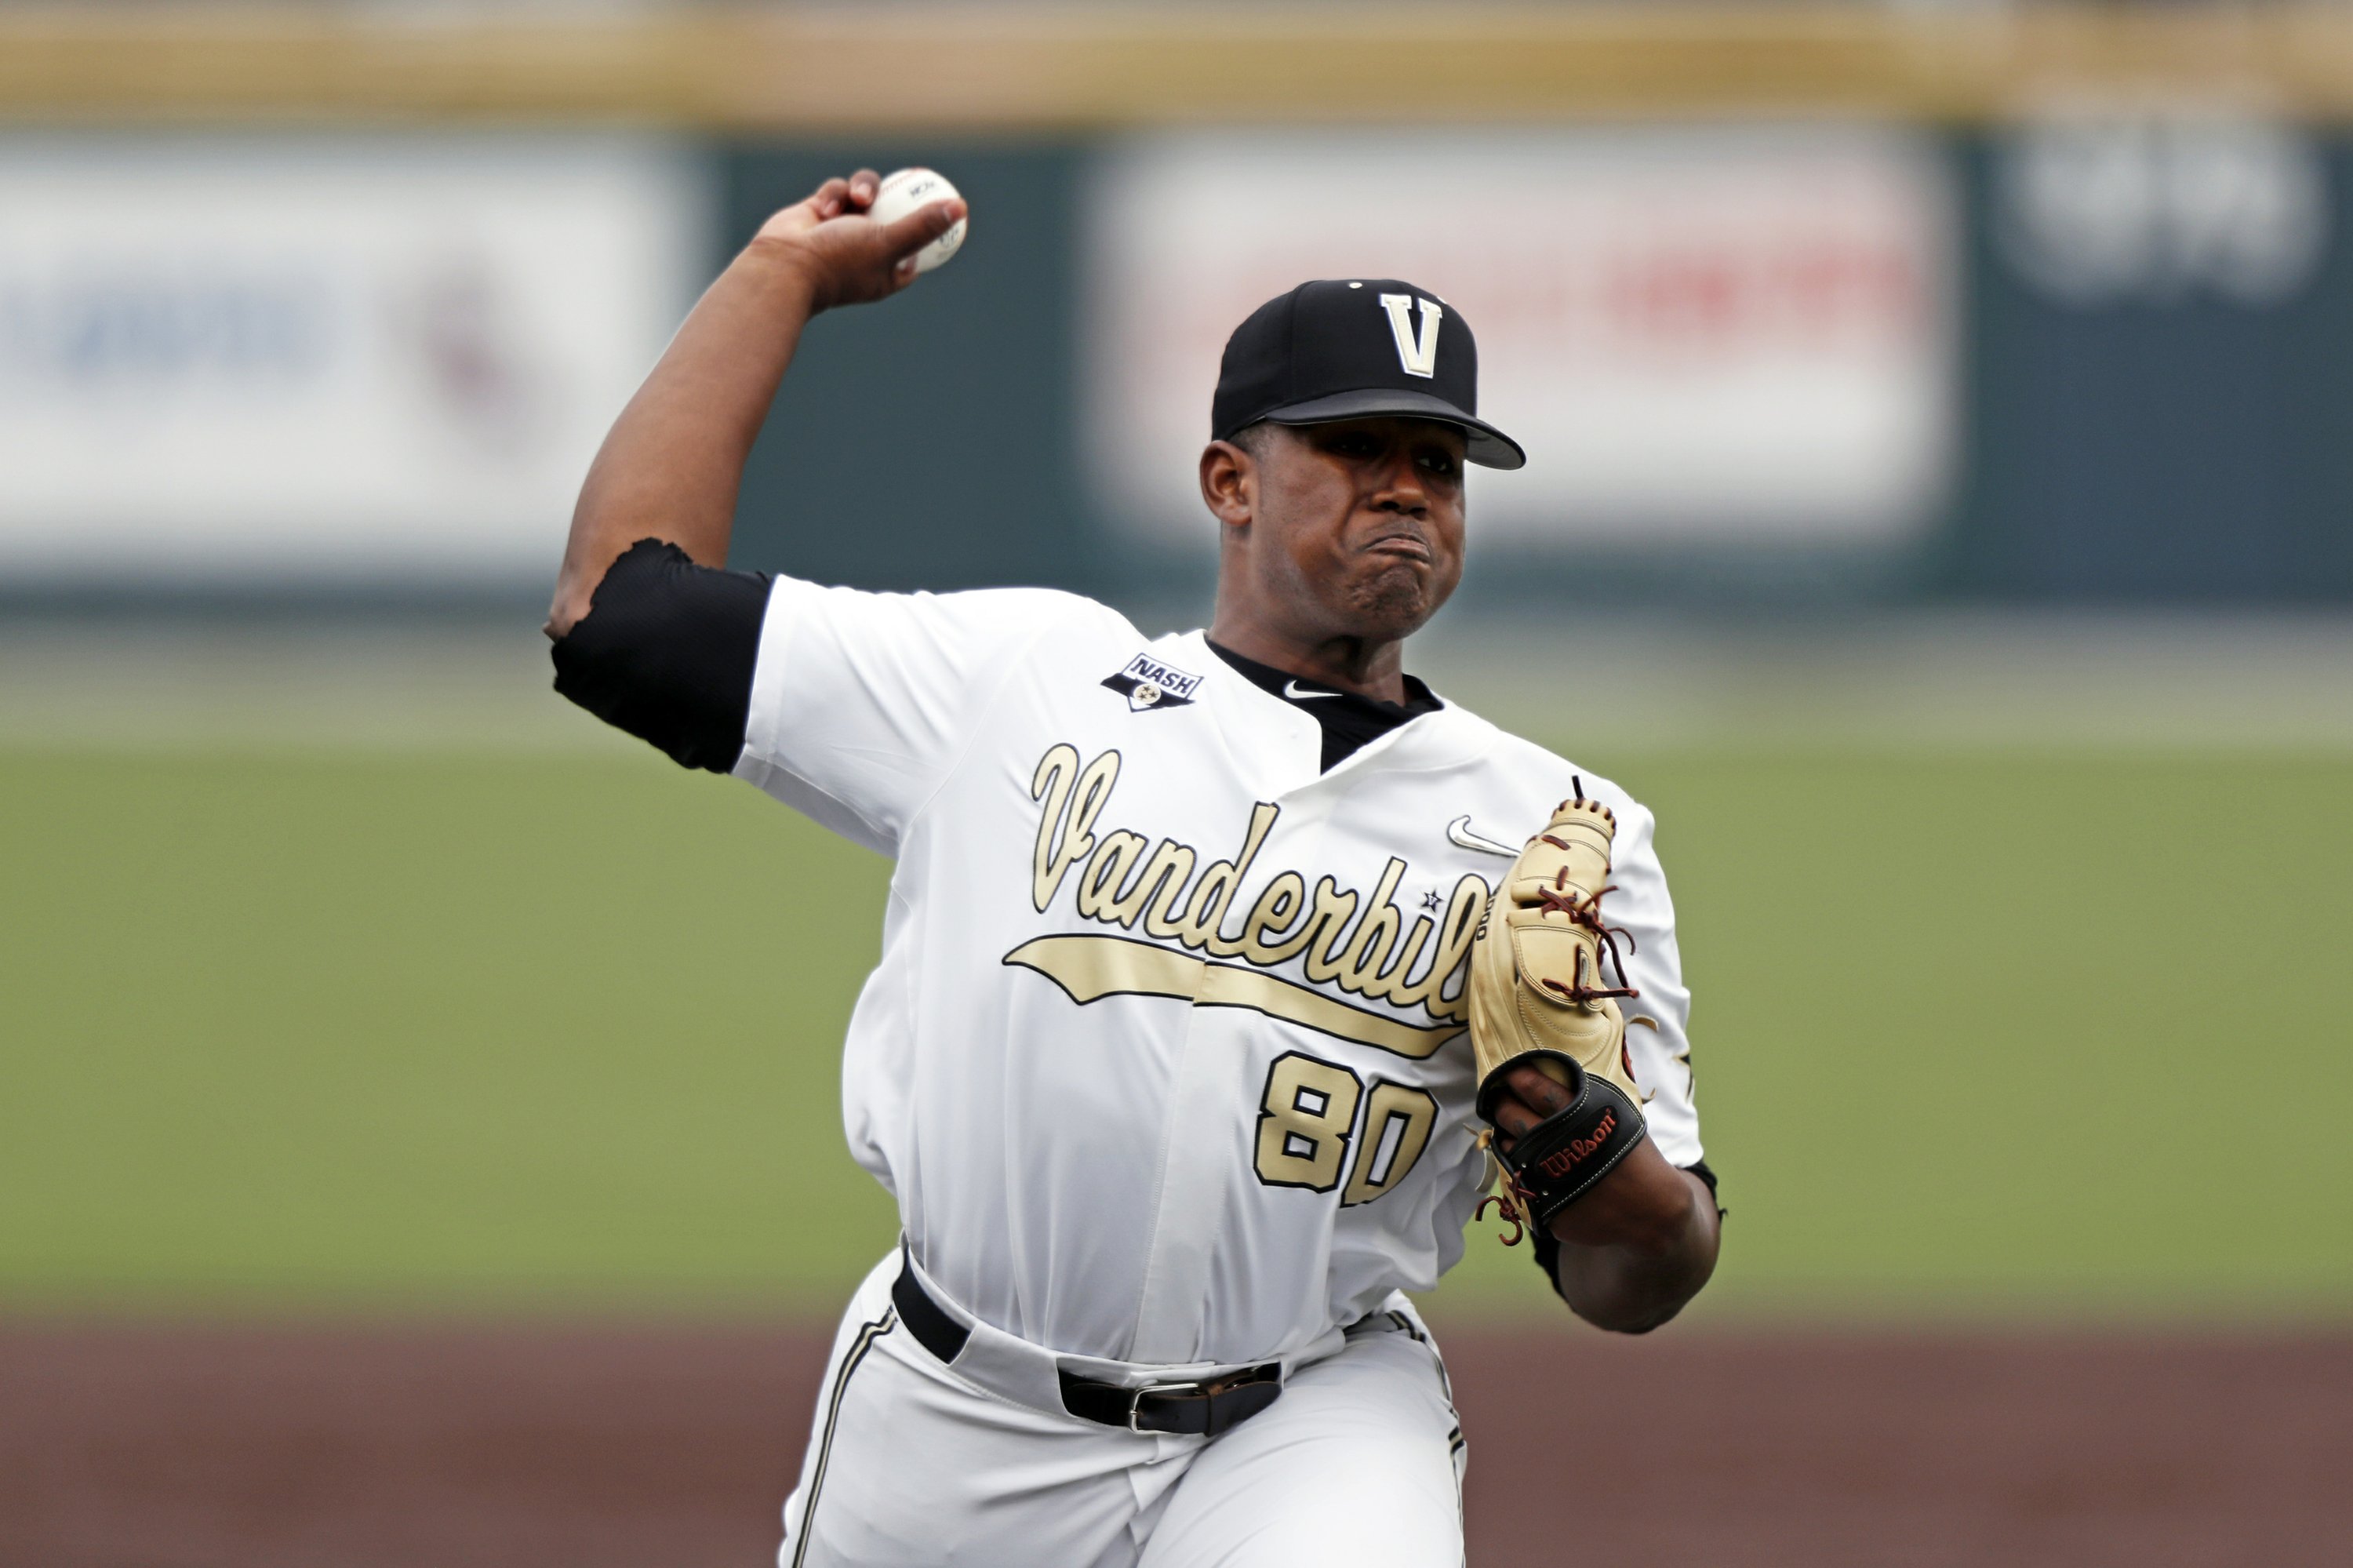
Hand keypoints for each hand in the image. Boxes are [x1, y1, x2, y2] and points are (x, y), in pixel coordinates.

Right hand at [750, 169, 966, 313]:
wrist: (784, 265)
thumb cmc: (838, 261)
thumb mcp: (889, 242)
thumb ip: (923, 226)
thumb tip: (960, 208)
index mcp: (887, 270)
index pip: (919, 250)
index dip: (934, 231)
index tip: (949, 208)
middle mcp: (866, 250)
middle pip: (896, 215)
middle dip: (901, 199)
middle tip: (916, 178)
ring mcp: (843, 230)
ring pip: (867, 195)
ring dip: (864, 189)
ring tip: (859, 197)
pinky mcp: (821, 212)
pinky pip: (839, 190)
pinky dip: (836, 194)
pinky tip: (826, 208)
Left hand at [1490, 1063, 1695, 1253]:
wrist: (1652, 1209)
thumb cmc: (1634, 1158)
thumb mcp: (1615, 1119)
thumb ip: (1584, 1101)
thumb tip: (1552, 1080)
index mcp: (1578, 1118)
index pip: (1537, 1090)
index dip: (1519, 1078)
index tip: (1508, 1073)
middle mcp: (1557, 1145)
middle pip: (1514, 1117)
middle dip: (1502, 1105)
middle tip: (1499, 1101)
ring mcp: (1547, 1178)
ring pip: (1511, 1150)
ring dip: (1509, 1139)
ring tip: (1513, 1133)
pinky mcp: (1544, 1206)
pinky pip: (1520, 1183)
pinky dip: (1521, 1172)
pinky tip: (1528, 1165)